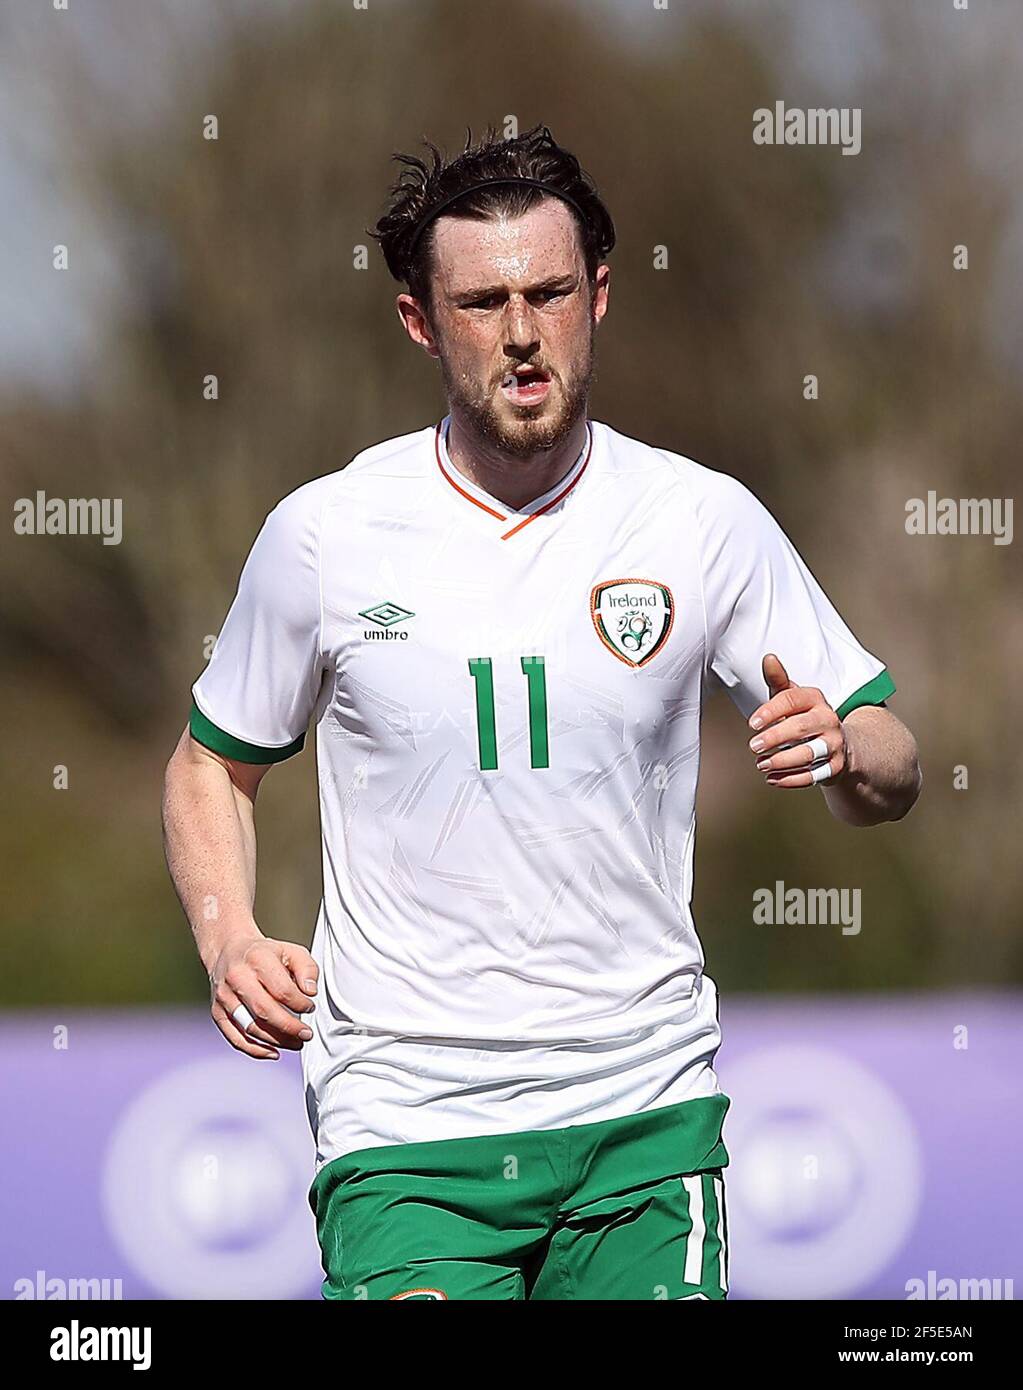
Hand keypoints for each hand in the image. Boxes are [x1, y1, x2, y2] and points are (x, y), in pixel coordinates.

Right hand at [209, 928, 318, 1059]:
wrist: (228, 951)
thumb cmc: (264, 954)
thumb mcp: (290, 951)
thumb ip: (307, 968)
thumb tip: (310, 991)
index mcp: (257, 959)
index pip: (281, 990)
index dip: (300, 1003)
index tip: (310, 1007)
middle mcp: (237, 978)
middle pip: (264, 1011)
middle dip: (289, 1027)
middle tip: (306, 1034)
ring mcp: (225, 997)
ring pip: (250, 1027)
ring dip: (276, 1041)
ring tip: (296, 1043)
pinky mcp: (217, 1012)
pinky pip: (235, 1038)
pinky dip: (255, 1050)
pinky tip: (273, 1052)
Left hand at [747, 653, 846, 788]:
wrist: (839, 743)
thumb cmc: (805, 716)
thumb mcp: (792, 697)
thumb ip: (779, 680)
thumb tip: (768, 658)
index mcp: (815, 699)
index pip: (792, 700)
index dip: (770, 711)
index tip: (751, 724)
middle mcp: (828, 719)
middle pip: (801, 728)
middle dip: (775, 738)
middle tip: (754, 746)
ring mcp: (835, 744)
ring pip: (809, 754)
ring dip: (782, 761)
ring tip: (761, 765)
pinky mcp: (836, 767)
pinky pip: (814, 775)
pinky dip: (791, 779)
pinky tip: (772, 779)